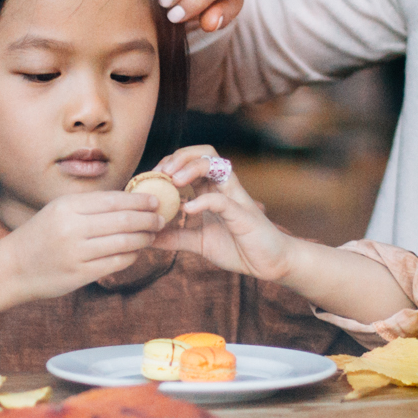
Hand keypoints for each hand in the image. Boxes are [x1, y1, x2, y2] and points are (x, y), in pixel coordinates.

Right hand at [0, 191, 164, 300]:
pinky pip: (115, 263)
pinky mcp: (80, 275)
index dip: (139, 200)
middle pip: (123, 220)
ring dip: (143, 238)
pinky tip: (136, 252)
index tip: (155, 200)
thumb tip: (129, 201)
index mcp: (67, 207)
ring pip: (123, 243)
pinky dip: (131, 256)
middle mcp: (72, 228)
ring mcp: (76, 253)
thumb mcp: (58, 210)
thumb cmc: (40, 235)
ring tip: (152, 235)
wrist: (12, 267)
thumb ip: (89, 206)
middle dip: (148, 218)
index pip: (113, 200)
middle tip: (161, 218)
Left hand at [148, 146, 293, 281]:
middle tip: (160, 173)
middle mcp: (224, 187)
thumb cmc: (238, 248)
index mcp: (213, 190)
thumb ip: (175, 237)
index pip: (190, 162)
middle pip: (203, 153)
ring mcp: (235, 197)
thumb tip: (147, 237)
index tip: (150, 178)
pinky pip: (222, 199)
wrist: (270, 264)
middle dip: (179, 156)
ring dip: (190, 167)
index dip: (168, 163)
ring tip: (173, 180)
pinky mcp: (243, 214)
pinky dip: (203, 201)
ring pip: (215, 164)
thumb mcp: (199, 243)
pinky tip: (187, 209)